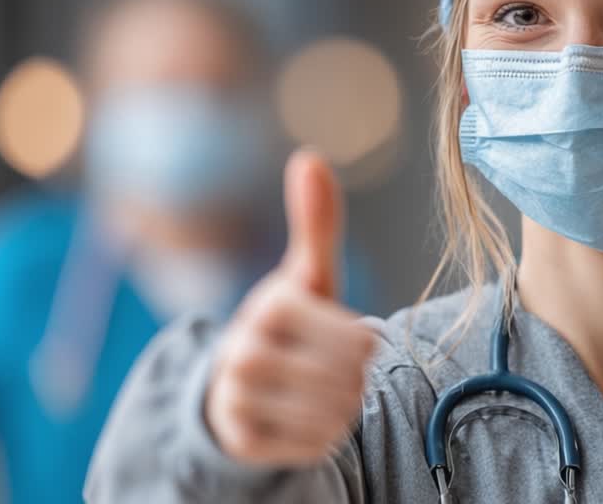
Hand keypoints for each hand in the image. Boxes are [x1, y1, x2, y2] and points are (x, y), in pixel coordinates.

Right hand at [205, 151, 375, 465]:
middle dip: (355, 377)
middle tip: (335, 368)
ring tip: (323, 391)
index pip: (358, 339)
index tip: (348, 337)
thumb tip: (308, 157)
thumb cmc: (290, 323)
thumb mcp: (308, 275)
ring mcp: (238, 398)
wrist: (238, 385)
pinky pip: (316, 445)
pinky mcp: (242, 441)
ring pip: (335, 414)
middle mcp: (244, 351)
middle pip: (349, 378)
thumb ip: (315, 223)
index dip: (364, 342)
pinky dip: (324, 436)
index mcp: (270, 305)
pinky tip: (307, 418)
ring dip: (343, 406)